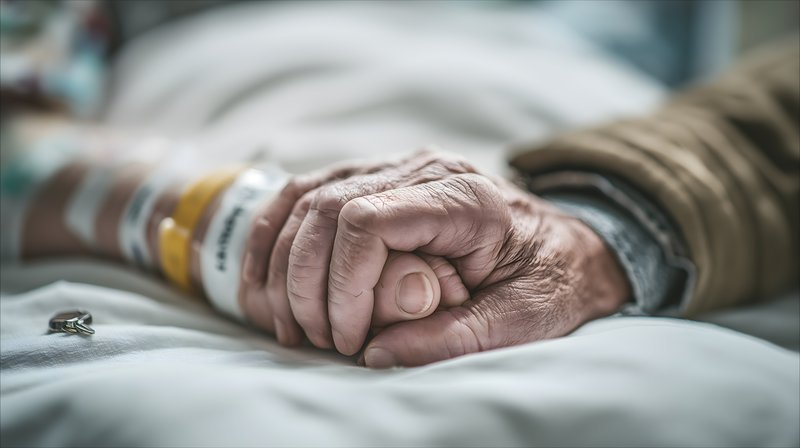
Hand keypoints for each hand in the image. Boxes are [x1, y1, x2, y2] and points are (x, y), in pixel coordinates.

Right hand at [243, 151, 630, 365]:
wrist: (565, 247)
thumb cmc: (551, 280)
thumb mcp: (525, 318)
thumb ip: (456, 337)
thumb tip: (375, 355)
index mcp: (464, 197)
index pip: (368, 220)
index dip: (341, 284)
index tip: (346, 338)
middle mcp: (423, 171)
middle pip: (328, 209)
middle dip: (307, 284)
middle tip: (318, 339)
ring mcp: (395, 170)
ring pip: (308, 200)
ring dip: (286, 266)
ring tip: (292, 324)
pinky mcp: (374, 181)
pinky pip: (306, 195)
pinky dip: (276, 236)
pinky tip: (264, 279)